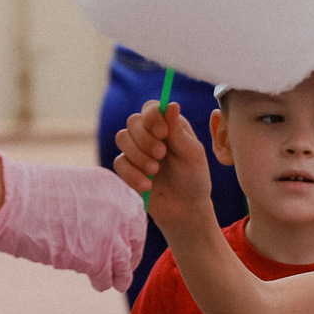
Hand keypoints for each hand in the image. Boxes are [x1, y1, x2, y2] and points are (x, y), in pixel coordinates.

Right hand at [0, 156, 143, 291]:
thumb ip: (95, 204)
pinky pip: (108, 277)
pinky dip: (103, 282)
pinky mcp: (98, 258)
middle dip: (130, 255)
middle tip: (122, 268)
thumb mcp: (76, 187)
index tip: (125, 244)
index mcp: (114, 187)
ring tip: (114, 282)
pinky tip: (97, 284)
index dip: (130, 233)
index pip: (136, 216)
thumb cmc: (32, 192)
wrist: (13, 199)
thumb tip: (101, 226)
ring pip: (126, 263)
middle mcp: (120, 210)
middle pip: (136, 240)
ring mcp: (112, 235)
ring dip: (119, 274)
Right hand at [112, 102, 217, 228]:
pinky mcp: (127, 167)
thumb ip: (178, 131)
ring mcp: (136, 150)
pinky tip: (147, 185)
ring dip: (138, 155)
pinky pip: (118, 162)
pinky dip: (132, 174)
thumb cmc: (194, 178)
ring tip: (155, 171)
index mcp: (169, 125)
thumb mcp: (192, 154)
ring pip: (122, 138)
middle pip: (133, 121)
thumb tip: (171, 104)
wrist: (184, 209)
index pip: (151, 108)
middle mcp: (150, 133)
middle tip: (161, 155)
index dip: (152, 117)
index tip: (162, 132)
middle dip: (145, 138)